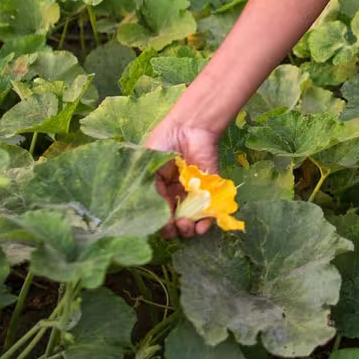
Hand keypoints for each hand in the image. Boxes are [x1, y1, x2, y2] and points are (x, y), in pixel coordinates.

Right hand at [144, 117, 222, 238]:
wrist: (188, 127)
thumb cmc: (164, 142)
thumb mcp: (148, 167)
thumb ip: (148, 190)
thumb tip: (153, 214)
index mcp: (159, 190)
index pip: (158, 215)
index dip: (159, 225)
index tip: (161, 226)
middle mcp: (176, 196)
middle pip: (175, 223)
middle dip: (174, 230)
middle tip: (175, 226)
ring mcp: (194, 195)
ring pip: (192, 222)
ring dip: (189, 230)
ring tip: (186, 225)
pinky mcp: (211, 191)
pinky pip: (209, 212)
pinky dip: (206, 223)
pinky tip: (201, 226)